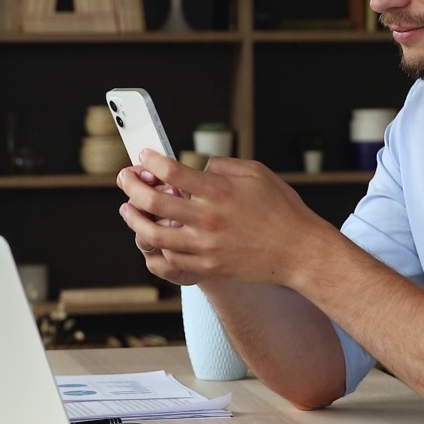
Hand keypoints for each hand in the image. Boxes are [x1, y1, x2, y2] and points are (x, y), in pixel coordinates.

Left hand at [116, 149, 333, 288]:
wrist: (299, 252)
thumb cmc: (282, 210)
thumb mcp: (256, 173)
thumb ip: (222, 166)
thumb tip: (197, 167)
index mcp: (219, 191)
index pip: (170, 171)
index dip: (150, 160)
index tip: (144, 156)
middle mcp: (207, 219)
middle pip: (152, 201)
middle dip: (130, 186)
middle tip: (125, 178)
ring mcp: (205, 247)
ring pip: (152, 234)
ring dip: (133, 219)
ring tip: (128, 209)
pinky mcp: (207, 267)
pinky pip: (169, 259)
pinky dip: (155, 246)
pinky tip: (154, 235)